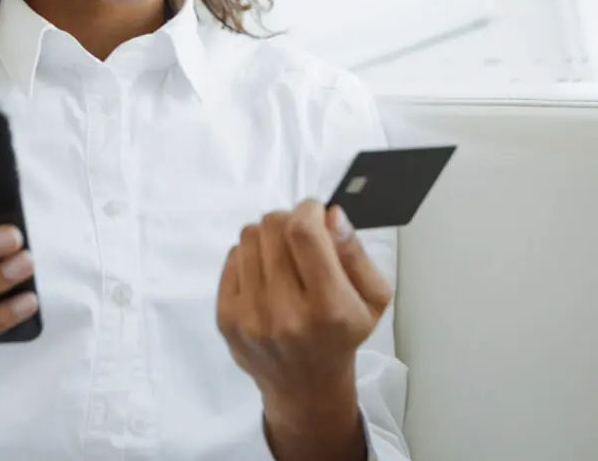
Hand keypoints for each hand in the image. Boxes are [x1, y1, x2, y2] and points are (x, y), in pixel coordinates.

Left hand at [216, 201, 391, 459]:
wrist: (305, 387)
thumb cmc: (341, 336)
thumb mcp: (371, 299)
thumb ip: (355, 252)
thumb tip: (332, 215)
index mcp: (328, 308)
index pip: (304, 233)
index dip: (309, 210)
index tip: (316, 213)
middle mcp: (285, 313)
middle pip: (273, 227)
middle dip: (290, 220)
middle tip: (302, 237)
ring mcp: (250, 317)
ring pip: (250, 236)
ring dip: (269, 237)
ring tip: (284, 258)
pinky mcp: (226, 318)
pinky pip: (232, 257)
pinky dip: (250, 256)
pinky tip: (266, 276)